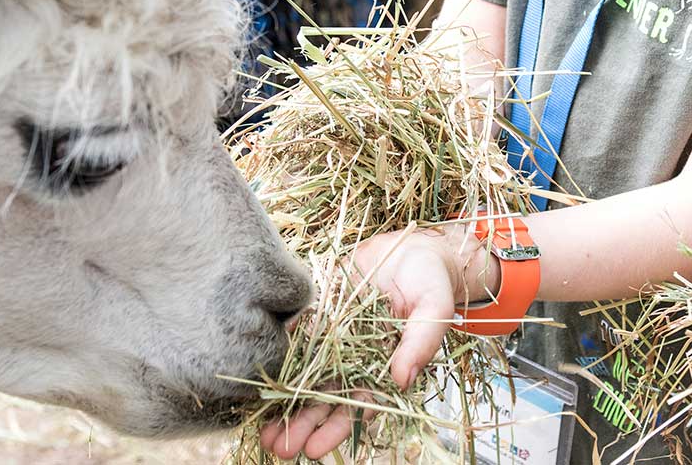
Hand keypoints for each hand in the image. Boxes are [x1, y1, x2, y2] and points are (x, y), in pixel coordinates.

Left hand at [257, 227, 479, 459]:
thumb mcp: (433, 307)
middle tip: (279, 449)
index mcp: (384, 366)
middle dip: (302, 426)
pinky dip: (277, 360)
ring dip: (285, 405)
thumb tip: (403, 379)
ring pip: (305, 377)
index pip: (358, 406)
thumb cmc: (430, 279)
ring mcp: (333, 338)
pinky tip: (257, 379)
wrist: (410, 246)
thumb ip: (421, 341)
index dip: (336, 429)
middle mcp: (355, 358)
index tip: (315, 449)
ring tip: (262, 431)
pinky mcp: (317, 313)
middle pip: (325, 399)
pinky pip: (295, 339)